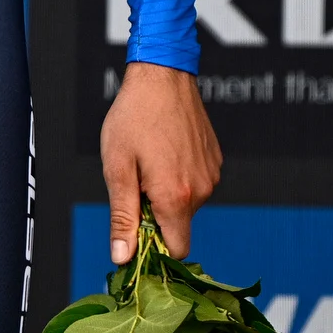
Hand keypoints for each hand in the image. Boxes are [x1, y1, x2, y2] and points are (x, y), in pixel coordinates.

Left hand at [100, 61, 221, 263]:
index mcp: (177, 197)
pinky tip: (163, 150)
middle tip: (134, 182)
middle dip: (155, 214)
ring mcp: (212, 174)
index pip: (177, 250)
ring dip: (165, 193)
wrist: (162, 75)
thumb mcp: (117, 168)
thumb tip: (123, 258)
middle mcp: (202, 190)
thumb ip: (123, 217)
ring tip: (147, 160)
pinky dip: (178, 176)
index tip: (136, 232)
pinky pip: (196, 182)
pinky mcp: (215, 160)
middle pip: (179, 225)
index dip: (155, 249)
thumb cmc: (133, 117)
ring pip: (186, 203)